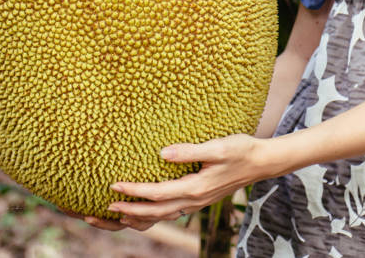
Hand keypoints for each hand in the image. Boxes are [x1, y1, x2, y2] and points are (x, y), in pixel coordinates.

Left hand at [105, 134, 272, 231]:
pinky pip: (169, 214)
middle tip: (103, 209)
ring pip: (160, 218)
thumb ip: (190, 150)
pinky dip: (151, 216)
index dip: (133, 191)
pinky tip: (143, 212)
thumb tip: (163, 152)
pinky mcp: (197, 201)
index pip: (157, 193)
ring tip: (115, 216)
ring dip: (136, 218)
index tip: (113, 187)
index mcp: (195, 188)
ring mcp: (195, 204)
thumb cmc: (240, 149)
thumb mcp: (217, 146)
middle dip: (128, 212)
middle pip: (154, 213)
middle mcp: (193, 201)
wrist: (260, 163)